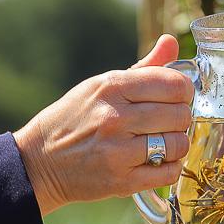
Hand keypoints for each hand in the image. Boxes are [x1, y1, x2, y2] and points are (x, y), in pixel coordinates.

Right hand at [13, 34, 193, 214]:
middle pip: (179, 114)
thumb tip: (171, 42)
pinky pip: (168, 172)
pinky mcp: (121, 181)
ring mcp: (118, 151)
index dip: (184, 91)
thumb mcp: (100, 86)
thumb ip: (143, 68)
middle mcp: (114, 117)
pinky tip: (157, 161)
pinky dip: (169, 167)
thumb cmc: (74, 119)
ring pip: (177, 144)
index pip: (173, 84)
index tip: (177, 97)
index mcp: (111, 87)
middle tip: (169, 122)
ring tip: (163, 142)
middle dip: (181, 118)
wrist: (40, 162)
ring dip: (176, 144)